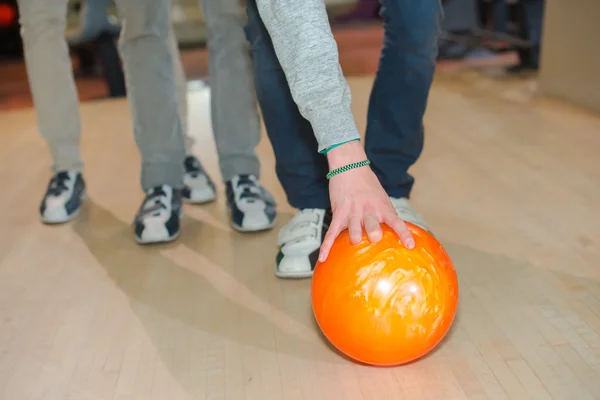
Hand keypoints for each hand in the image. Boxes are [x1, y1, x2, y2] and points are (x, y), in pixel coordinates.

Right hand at [318, 141, 414, 261]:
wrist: (350, 166)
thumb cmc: (368, 184)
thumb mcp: (382, 197)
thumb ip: (387, 214)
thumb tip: (397, 232)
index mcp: (382, 207)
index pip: (396, 222)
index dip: (404, 234)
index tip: (410, 246)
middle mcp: (368, 211)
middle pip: (372, 227)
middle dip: (373, 235)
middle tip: (374, 239)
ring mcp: (352, 212)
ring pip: (353, 231)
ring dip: (354, 238)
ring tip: (355, 241)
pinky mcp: (339, 213)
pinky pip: (332, 232)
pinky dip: (327, 246)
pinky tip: (323, 258)